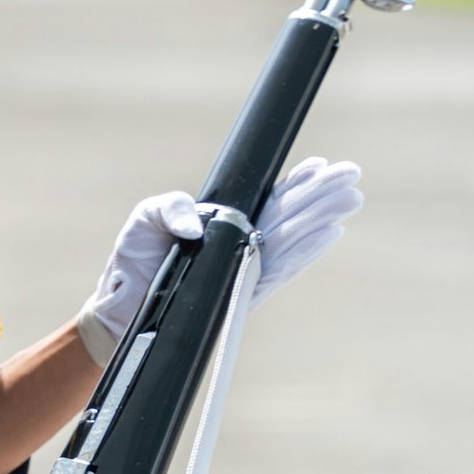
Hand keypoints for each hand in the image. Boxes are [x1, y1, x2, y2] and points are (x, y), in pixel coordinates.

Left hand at [73, 159, 362, 364]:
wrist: (121, 308)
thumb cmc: (135, 259)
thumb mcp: (147, 217)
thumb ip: (171, 207)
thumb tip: (199, 225)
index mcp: (224, 222)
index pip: (267, 198)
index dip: (295, 182)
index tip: (319, 165)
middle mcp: (239, 244)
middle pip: (288, 215)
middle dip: (320, 195)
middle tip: (352, 176)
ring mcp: (243, 268)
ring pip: (291, 239)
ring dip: (321, 219)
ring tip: (350, 200)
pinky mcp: (240, 294)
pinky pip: (278, 271)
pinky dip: (304, 252)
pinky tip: (328, 234)